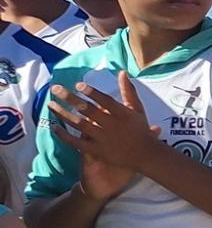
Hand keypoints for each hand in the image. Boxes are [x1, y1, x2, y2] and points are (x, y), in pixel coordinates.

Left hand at [48, 73, 165, 177]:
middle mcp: (111, 125)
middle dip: (70, 98)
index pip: (106, 101)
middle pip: (88, 110)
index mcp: (122, 114)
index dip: (92, 93)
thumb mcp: (137, 109)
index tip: (78, 85)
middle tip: (55, 88)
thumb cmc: (140, 129)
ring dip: (63, 114)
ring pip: (79, 124)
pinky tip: (54, 127)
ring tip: (50, 104)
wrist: (145, 155)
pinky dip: (64, 135)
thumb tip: (122, 72)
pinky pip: (76, 142)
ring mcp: (103, 138)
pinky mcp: (96, 150)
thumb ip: (128, 91)